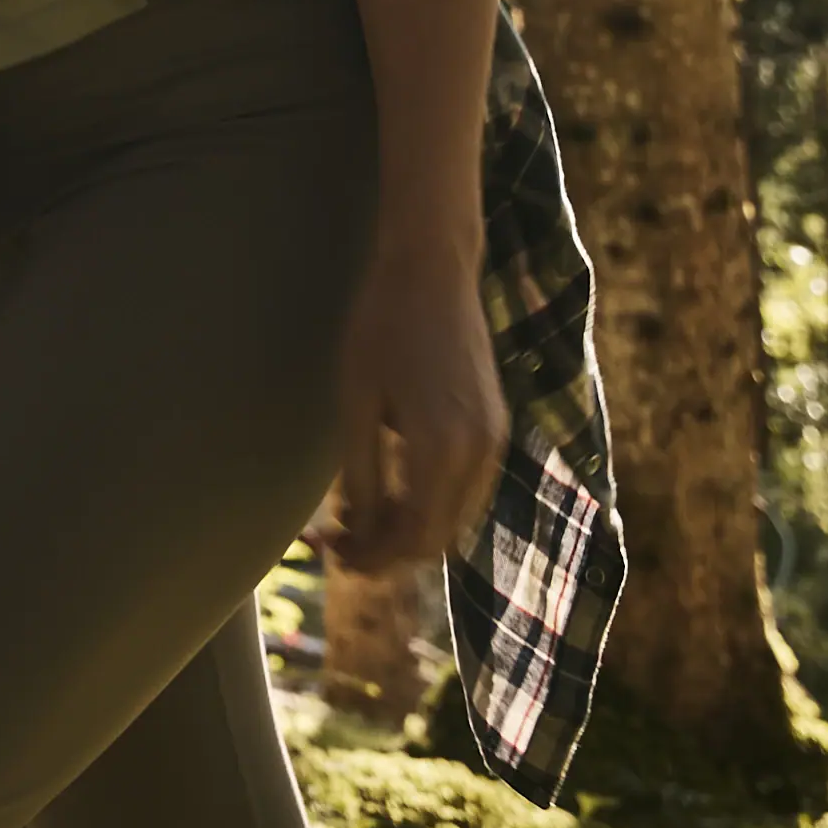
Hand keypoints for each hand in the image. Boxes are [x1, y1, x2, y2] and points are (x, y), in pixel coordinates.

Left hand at [325, 229, 505, 571]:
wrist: (432, 270)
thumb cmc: (382, 326)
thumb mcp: (356, 401)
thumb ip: (361, 473)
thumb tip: (359, 529)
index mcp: (444, 451)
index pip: (414, 538)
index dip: (373, 557)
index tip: (332, 553)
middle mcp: (480, 454)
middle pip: (438, 538)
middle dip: (388, 549)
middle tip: (336, 542)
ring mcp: (495, 440)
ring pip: (454, 517)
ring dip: (409, 528)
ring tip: (356, 519)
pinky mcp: (495, 425)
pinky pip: (465, 489)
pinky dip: (430, 502)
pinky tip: (390, 490)